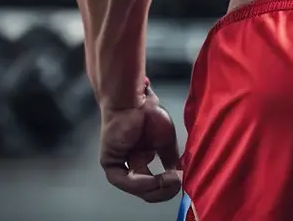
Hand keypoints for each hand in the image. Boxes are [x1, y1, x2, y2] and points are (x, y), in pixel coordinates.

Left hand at [98, 86, 182, 201]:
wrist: (135, 100)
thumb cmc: (148, 114)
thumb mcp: (166, 142)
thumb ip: (171, 160)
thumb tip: (180, 177)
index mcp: (142, 161)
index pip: (155, 185)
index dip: (169, 187)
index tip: (182, 180)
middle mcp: (131, 166)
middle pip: (147, 191)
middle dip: (164, 191)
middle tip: (177, 183)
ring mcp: (120, 166)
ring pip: (138, 189)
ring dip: (155, 188)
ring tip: (170, 180)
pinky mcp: (110, 164)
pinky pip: (126, 180)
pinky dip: (141, 182)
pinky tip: (153, 179)